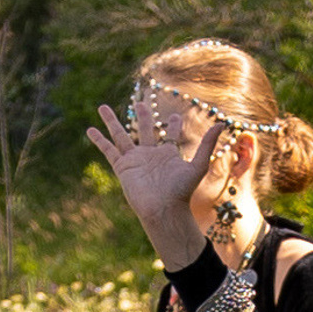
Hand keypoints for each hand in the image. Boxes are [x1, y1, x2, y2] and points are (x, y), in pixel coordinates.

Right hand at [86, 107, 222, 263]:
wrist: (162, 209)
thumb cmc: (181, 191)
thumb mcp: (198, 165)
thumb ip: (207, 144)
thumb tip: (222, 123)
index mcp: (168, 154)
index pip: (170, 134)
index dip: (174, 125)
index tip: (175, 117)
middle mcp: (150, 154)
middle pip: (145, 128)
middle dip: (144, 115)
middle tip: (142, 102)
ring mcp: (135, 160)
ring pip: (120, 135)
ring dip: (111, 121)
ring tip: (102, 107)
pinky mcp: (123, 166)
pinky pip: (108, 150)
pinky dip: (99, 140)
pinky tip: (90, 130)